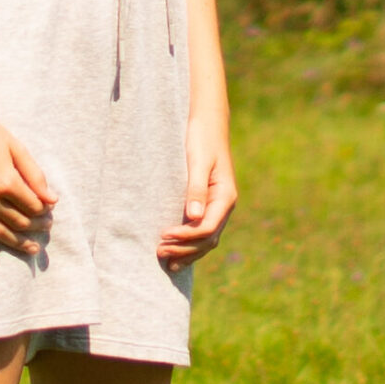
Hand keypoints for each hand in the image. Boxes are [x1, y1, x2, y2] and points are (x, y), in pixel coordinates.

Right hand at [0, 101, 56, 261]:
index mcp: (6, 181)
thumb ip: (34, 174)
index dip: (44, 211)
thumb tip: (52, 200)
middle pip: (17, 221)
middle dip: (35, 227)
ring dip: (15, 242)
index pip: (33, 206)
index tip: (48, 211)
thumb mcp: (15, 146)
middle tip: (44, 229)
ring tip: (30, 248)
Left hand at [158, 119, 236, 266]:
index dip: (186, 237)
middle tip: (159, 251)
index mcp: (225, 197)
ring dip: (187, 251)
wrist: (207, 123)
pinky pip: (202, 231)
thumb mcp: (198, 161)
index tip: (163, 235)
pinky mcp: (208, 205)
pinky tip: (175, 250)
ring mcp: (217, 207)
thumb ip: (195, 189)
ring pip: (206, 239)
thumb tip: (193, 218)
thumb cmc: (202, 139)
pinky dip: (189, 244)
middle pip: (207, 239)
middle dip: (185, 249)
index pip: (207, 228)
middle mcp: (224, 206)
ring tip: (166, 260)